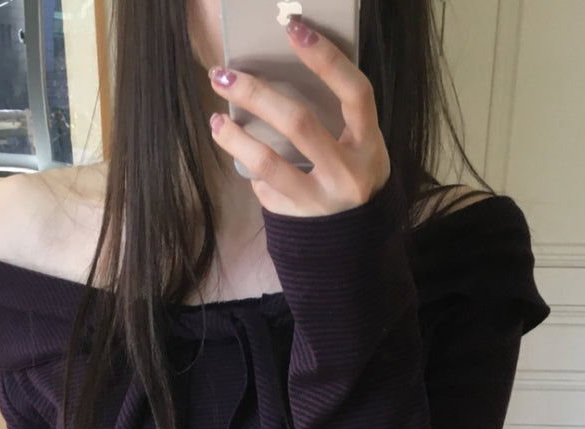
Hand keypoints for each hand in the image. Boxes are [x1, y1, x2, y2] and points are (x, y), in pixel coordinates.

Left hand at [207, 15, 390, 217]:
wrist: (355, 242)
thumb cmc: (352, 175)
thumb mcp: (360, 146)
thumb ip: (335, 116)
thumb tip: (279, 77)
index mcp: (369, 145)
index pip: (354, 92)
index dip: (327, 59)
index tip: (295, 29)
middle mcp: (347, 174)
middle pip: (298, 123)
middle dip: (255, 94)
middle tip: (223, 75)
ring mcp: (321, 201)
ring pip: (268, 162)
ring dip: (234, 137)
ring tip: (216, 118)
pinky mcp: (297, 220)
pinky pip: (265, 188)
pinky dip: (251, 169)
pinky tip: (244, 159)